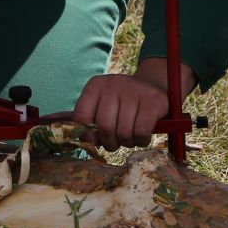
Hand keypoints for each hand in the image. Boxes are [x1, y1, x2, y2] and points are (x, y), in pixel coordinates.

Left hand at [72, 58, 197, 150]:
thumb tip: (73, 134)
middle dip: (110, 143)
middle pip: (104, 127)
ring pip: (123, 132)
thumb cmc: (123, 102)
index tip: (96, 141)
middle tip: (116, 143)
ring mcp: (134, 91)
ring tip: (130, 137)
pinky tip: (142, 136)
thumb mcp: (102, 104)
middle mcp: (113, 84)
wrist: (154, 86)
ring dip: (127, 142)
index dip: (87, 135)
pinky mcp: (153, 101)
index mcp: (96, 85)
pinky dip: (141, 140)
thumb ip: (88, 119)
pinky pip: (141, 132)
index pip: (81, 116)